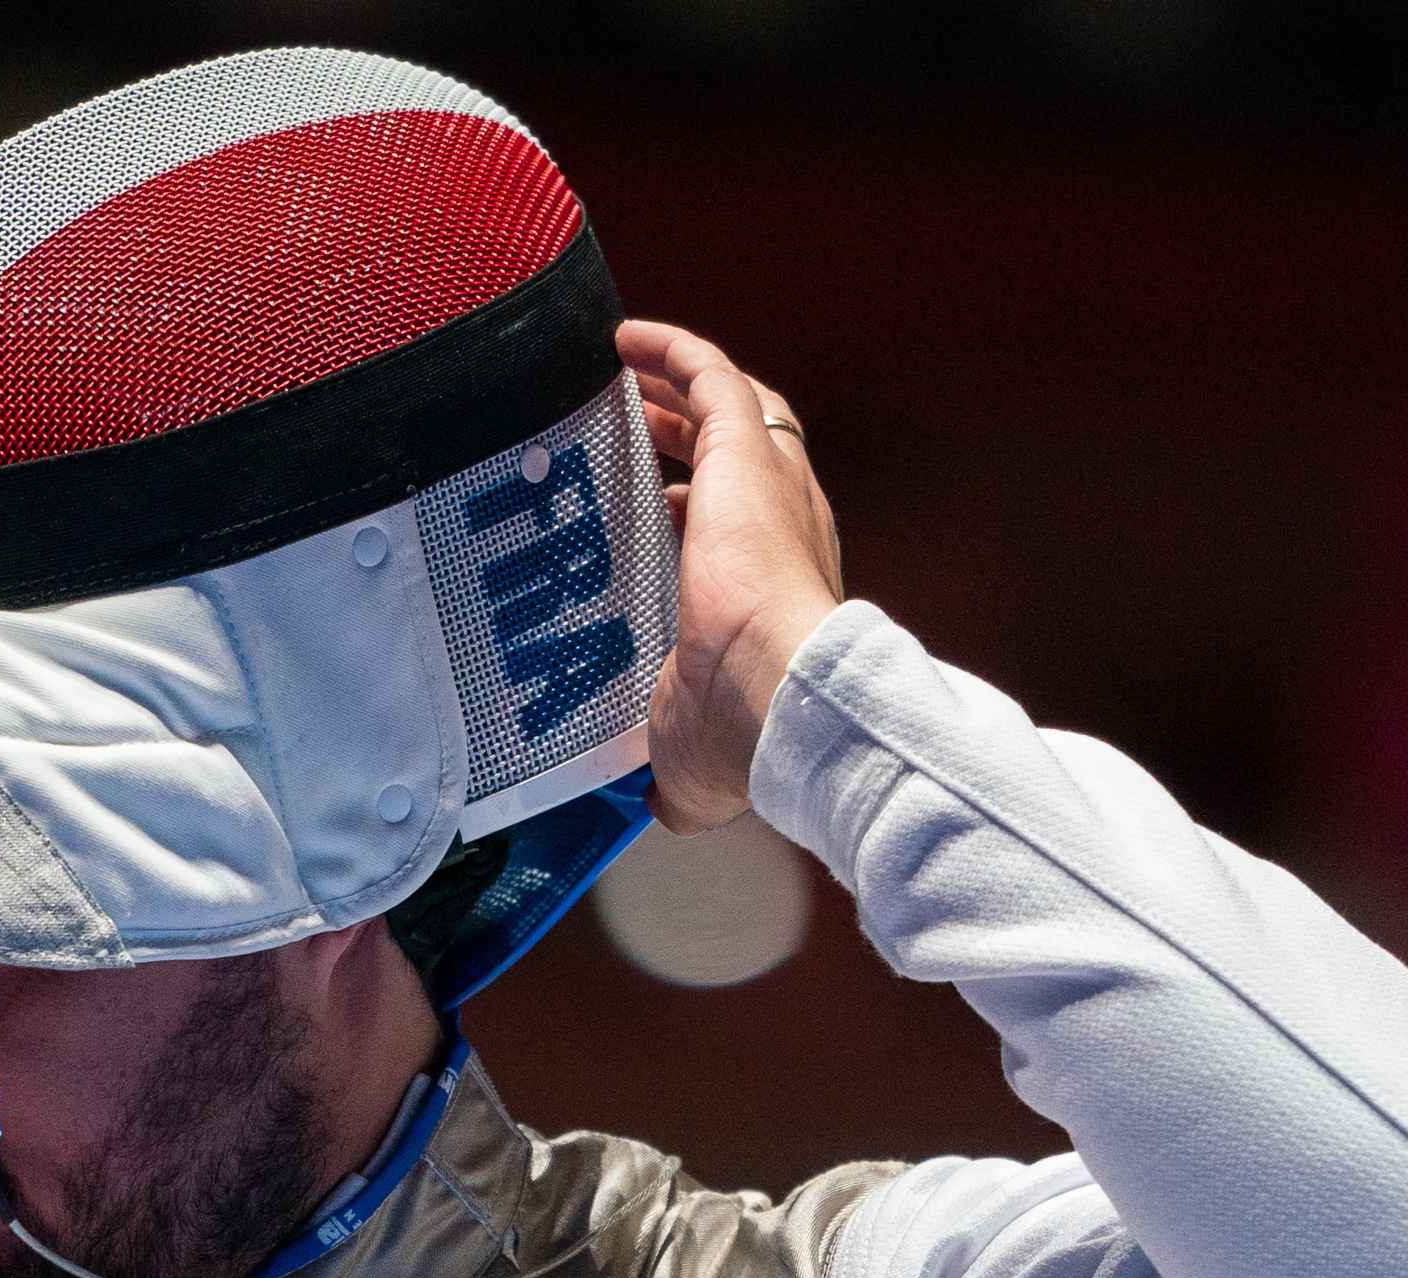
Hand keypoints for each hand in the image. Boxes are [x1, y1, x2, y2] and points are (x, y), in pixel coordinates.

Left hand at [620, 317, 844, 833]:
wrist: (784, 700)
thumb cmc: (749, 737)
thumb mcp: (691, 763)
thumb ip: (667, 775)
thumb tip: (643, 807)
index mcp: (773, 594)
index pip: (731, 532)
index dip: (682, 512)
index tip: (640, 508)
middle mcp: (783, 532)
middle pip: (732, 459)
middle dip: (678, 435)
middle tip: (627, 423)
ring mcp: (771, 490)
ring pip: (728, 410)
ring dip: (677, 385)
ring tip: (623, 370)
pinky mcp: (751, 456)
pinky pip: (712, 376)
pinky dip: (673, 351)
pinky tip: (623, 339)